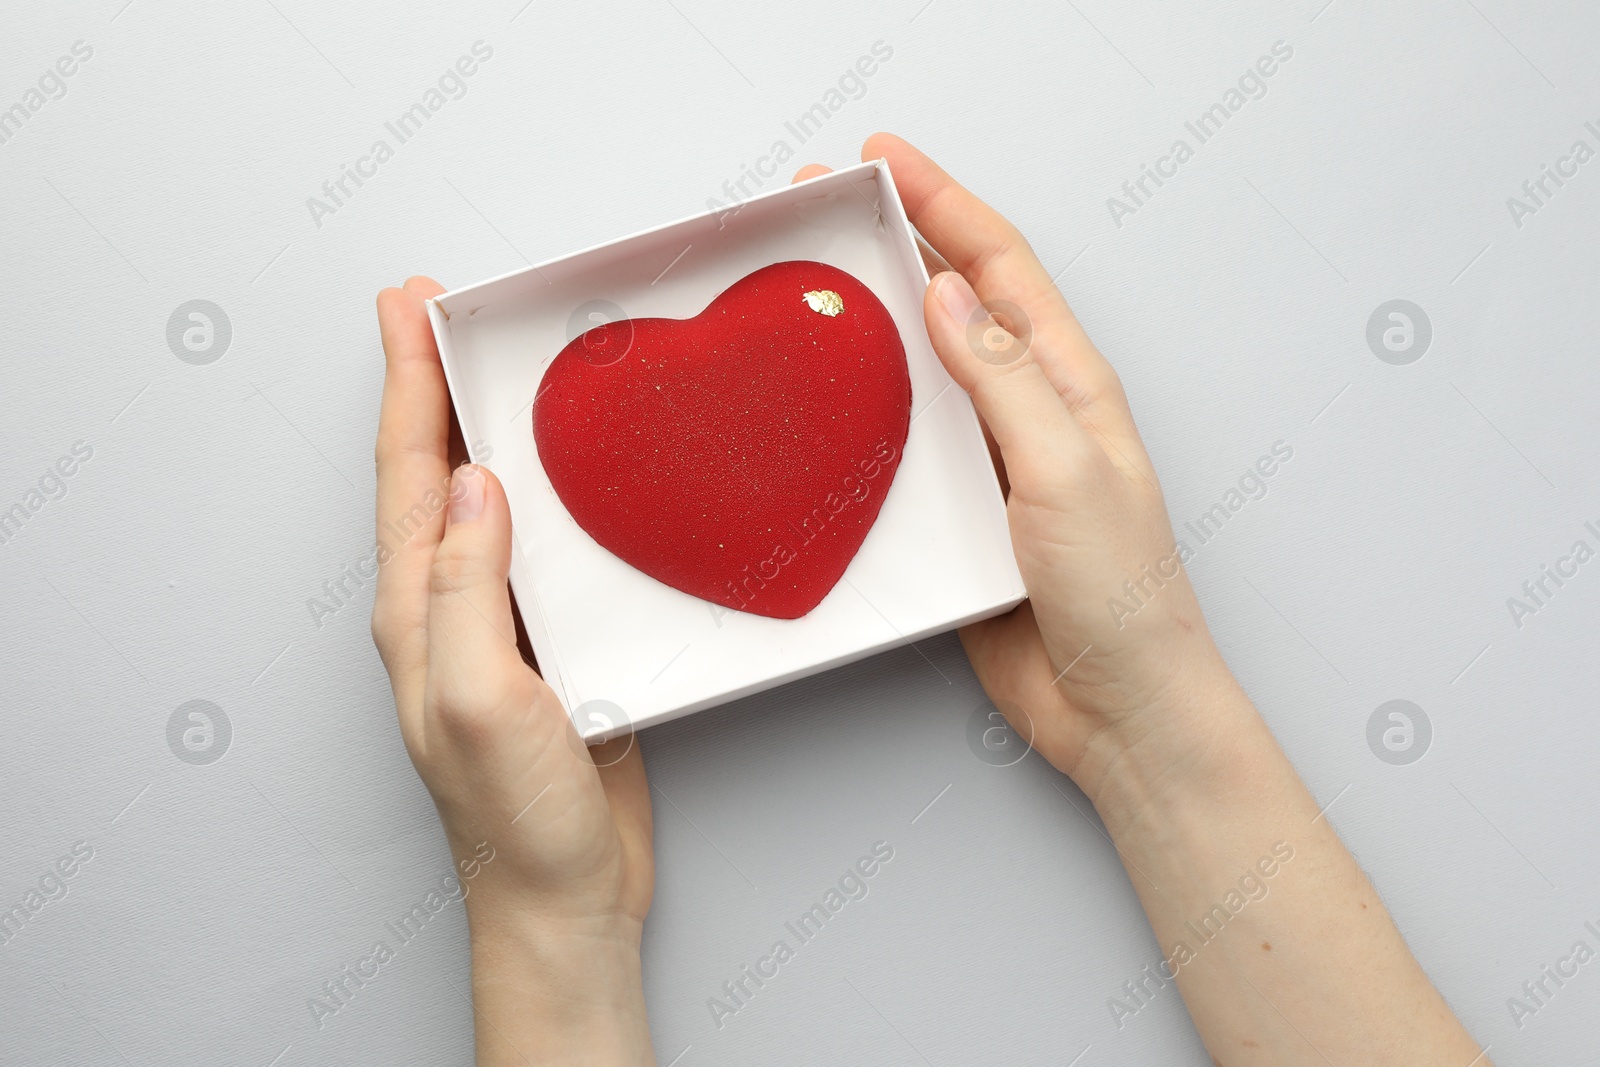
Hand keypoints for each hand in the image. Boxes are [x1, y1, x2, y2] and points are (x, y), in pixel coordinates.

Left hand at [373, 278, 654, 1065]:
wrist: (562, 897)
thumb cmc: (514, 820)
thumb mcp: (481, 699)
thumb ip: (467, 590)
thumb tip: (475, 484)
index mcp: (420, 613)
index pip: (409, 474)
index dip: (407, 383)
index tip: (408, 306)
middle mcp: (451, 609)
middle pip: (439, 472)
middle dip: (436, 384)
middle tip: (443, 311)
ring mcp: (503, 627)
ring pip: (495, 504)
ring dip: (494, 429)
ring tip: (508, 368)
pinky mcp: (555, 648)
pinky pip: (549, 550)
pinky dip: (559, 496)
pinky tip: (582, 479)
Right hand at [828, 136, 1245, 804]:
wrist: (1118, 707)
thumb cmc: (1122, 595)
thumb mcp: (1066, 472)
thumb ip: (1005, 382)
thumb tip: (948, 294)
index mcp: (1068, 383)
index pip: (1000, 266)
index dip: (942, 203)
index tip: (882, 158)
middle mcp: (1026, 411)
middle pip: (953, 304)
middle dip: (893, 244)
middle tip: (822, 207)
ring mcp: (989, 463)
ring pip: (918, 373)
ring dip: (869, 326)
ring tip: (808, 286)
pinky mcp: (957, 518)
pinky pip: (902, 450)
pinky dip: (861, 418)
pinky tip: (822, 408)